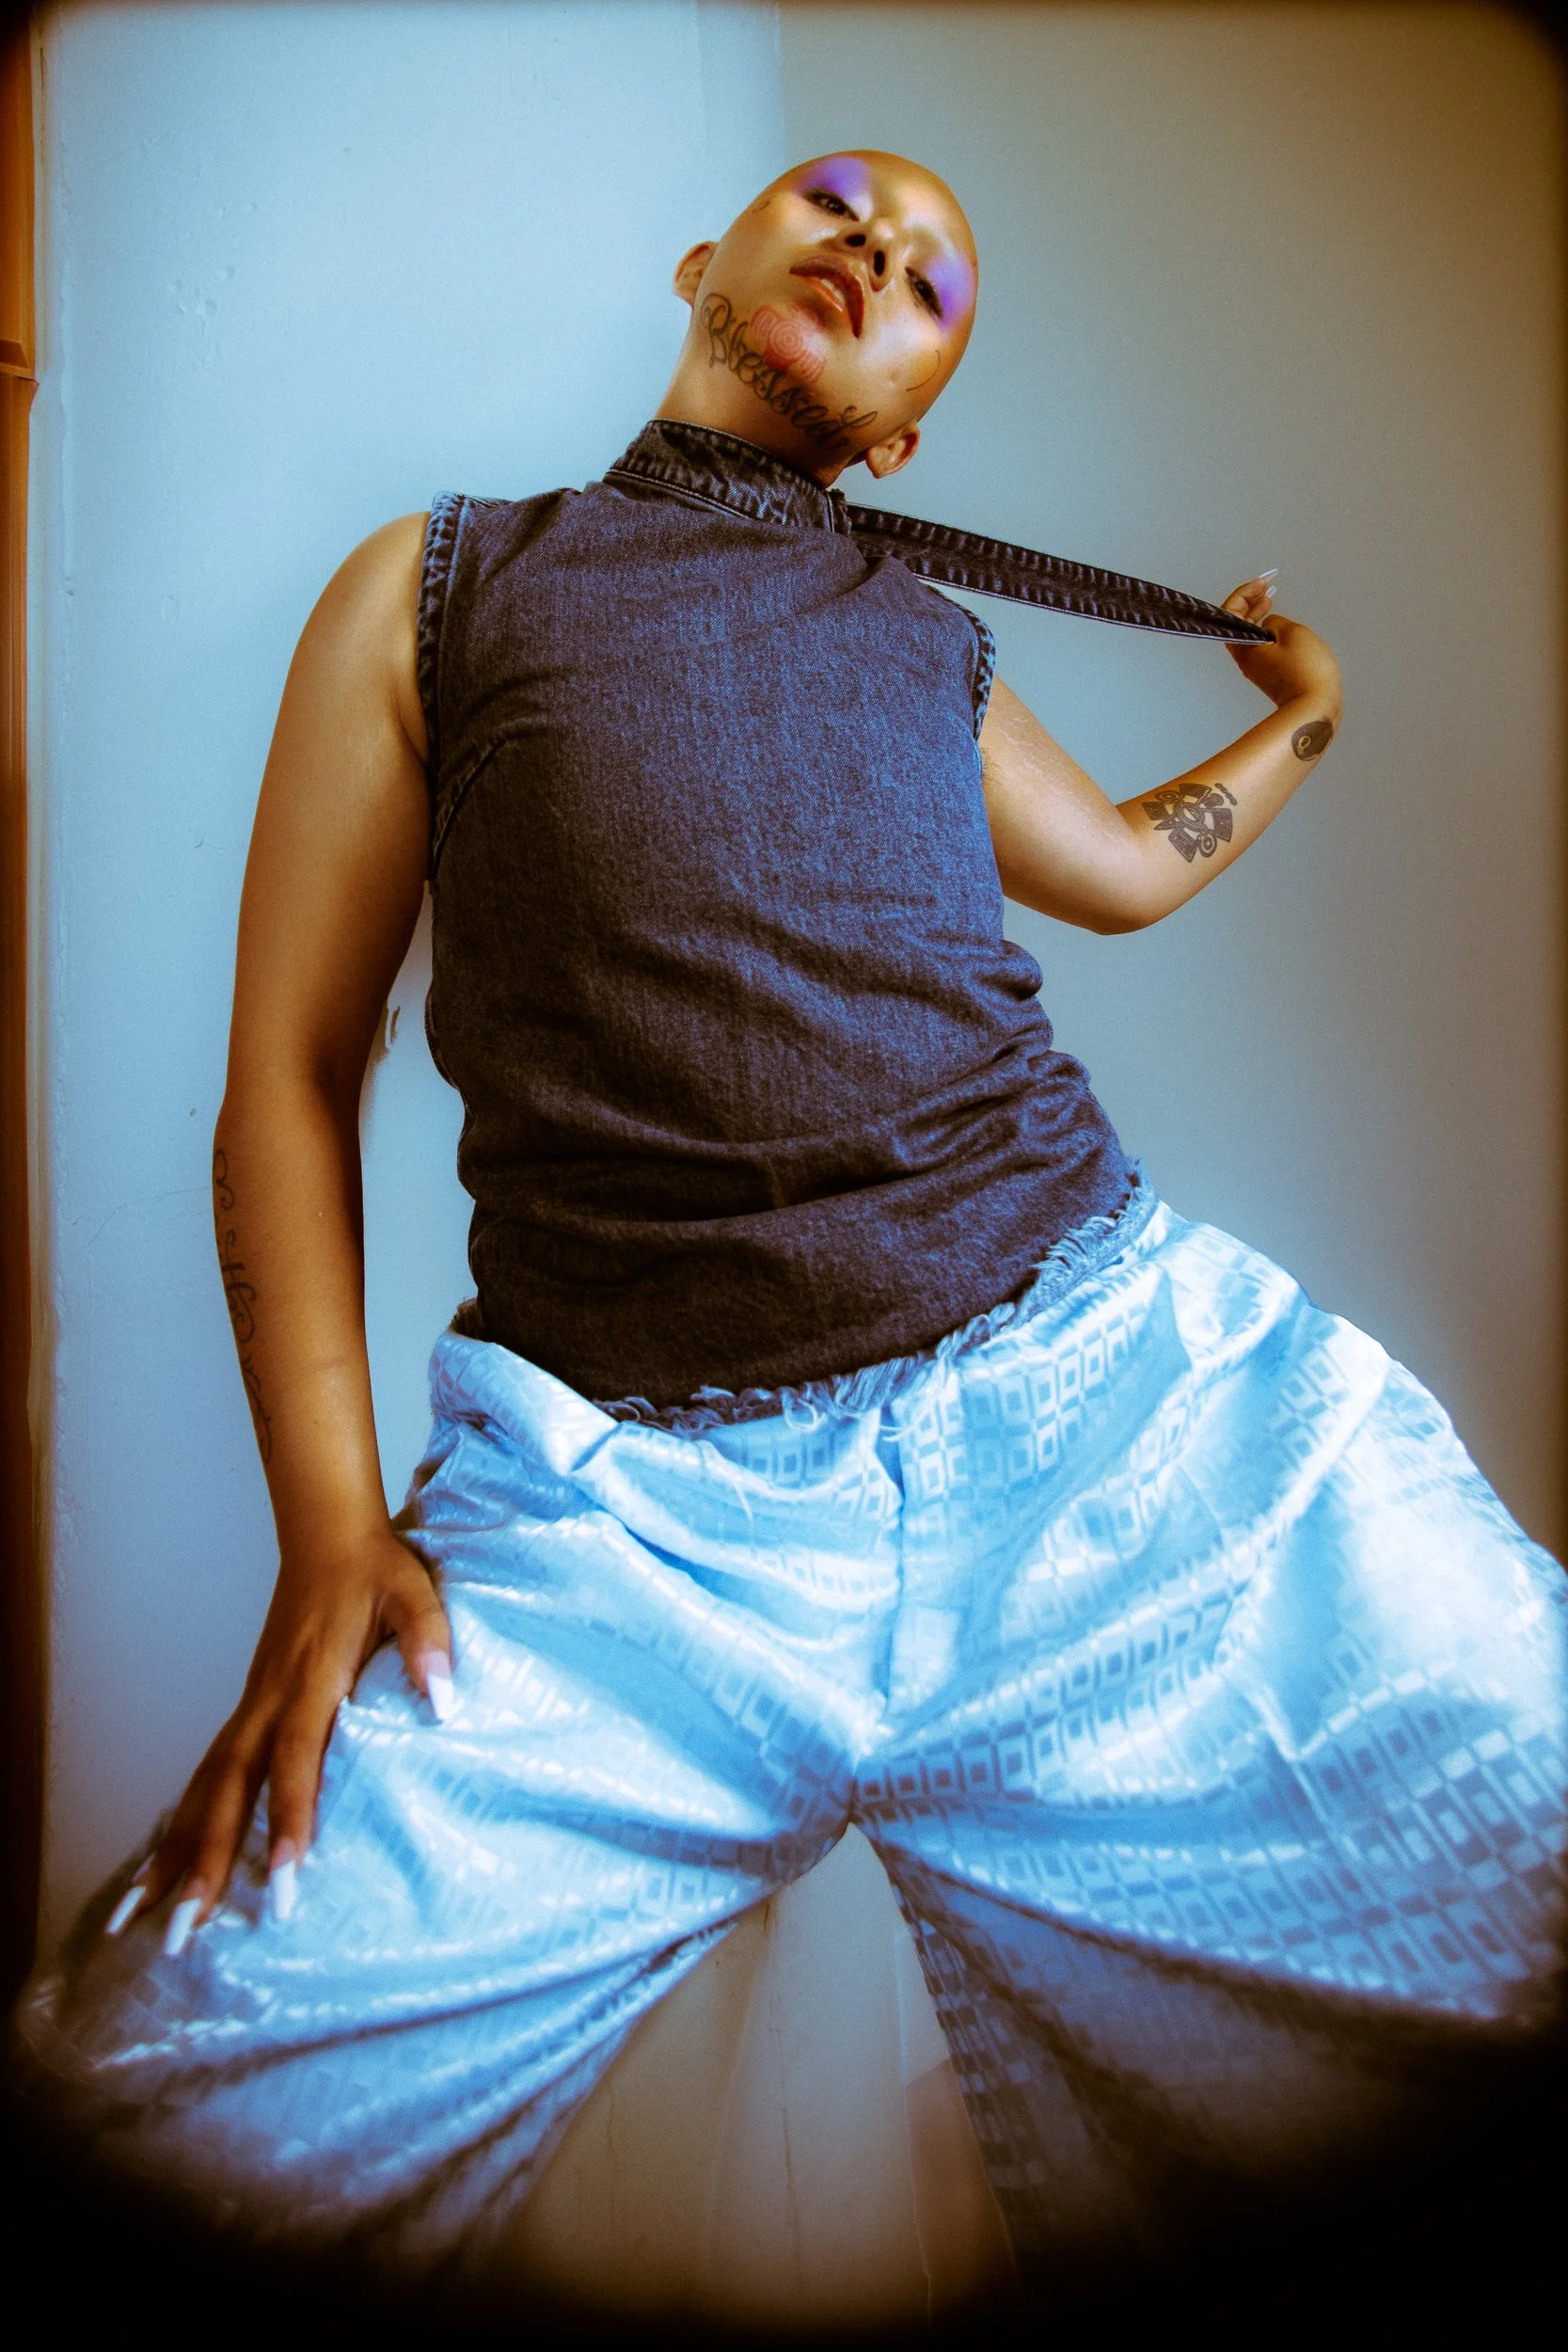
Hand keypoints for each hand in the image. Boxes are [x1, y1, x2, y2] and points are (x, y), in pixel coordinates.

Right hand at [104, 1524, 451, 1951]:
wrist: (326, 1537)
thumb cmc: (376, 1571)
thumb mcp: (415, 1594)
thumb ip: (430, 1643)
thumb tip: (446, 1700)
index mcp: (309, 1678)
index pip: (296, 1758)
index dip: (289, 1816)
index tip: (285, 1876)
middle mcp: (267, 1701)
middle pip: (227, 1790)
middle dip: (205, 1862)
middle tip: (185, 1933)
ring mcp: (248, 1708)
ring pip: (202, 1790)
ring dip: (172, 1855)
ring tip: (140, 1922)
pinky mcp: (244, 1714)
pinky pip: (204, 1777)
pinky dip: (177, 1827)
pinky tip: (155, 1874)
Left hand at [1220, 573, 1343, 718]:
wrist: (1314, 708)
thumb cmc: (1305, 671)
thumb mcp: (1291, 632)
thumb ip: (1276, 621)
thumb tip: (1269, 624)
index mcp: (1243, 646)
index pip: (1231, 612)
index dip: (1245, 593)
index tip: (1262, 583)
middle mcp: (1244, 659)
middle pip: (1237, 624)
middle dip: (1249, 601)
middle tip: (1264, 587)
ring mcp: (1256, 668)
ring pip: (1249, 635)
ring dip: (1257, 614)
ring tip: (1269, 599)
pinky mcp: (1270, 675)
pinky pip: (1262, 646)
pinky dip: (1266, 630)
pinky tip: (1276, 623)